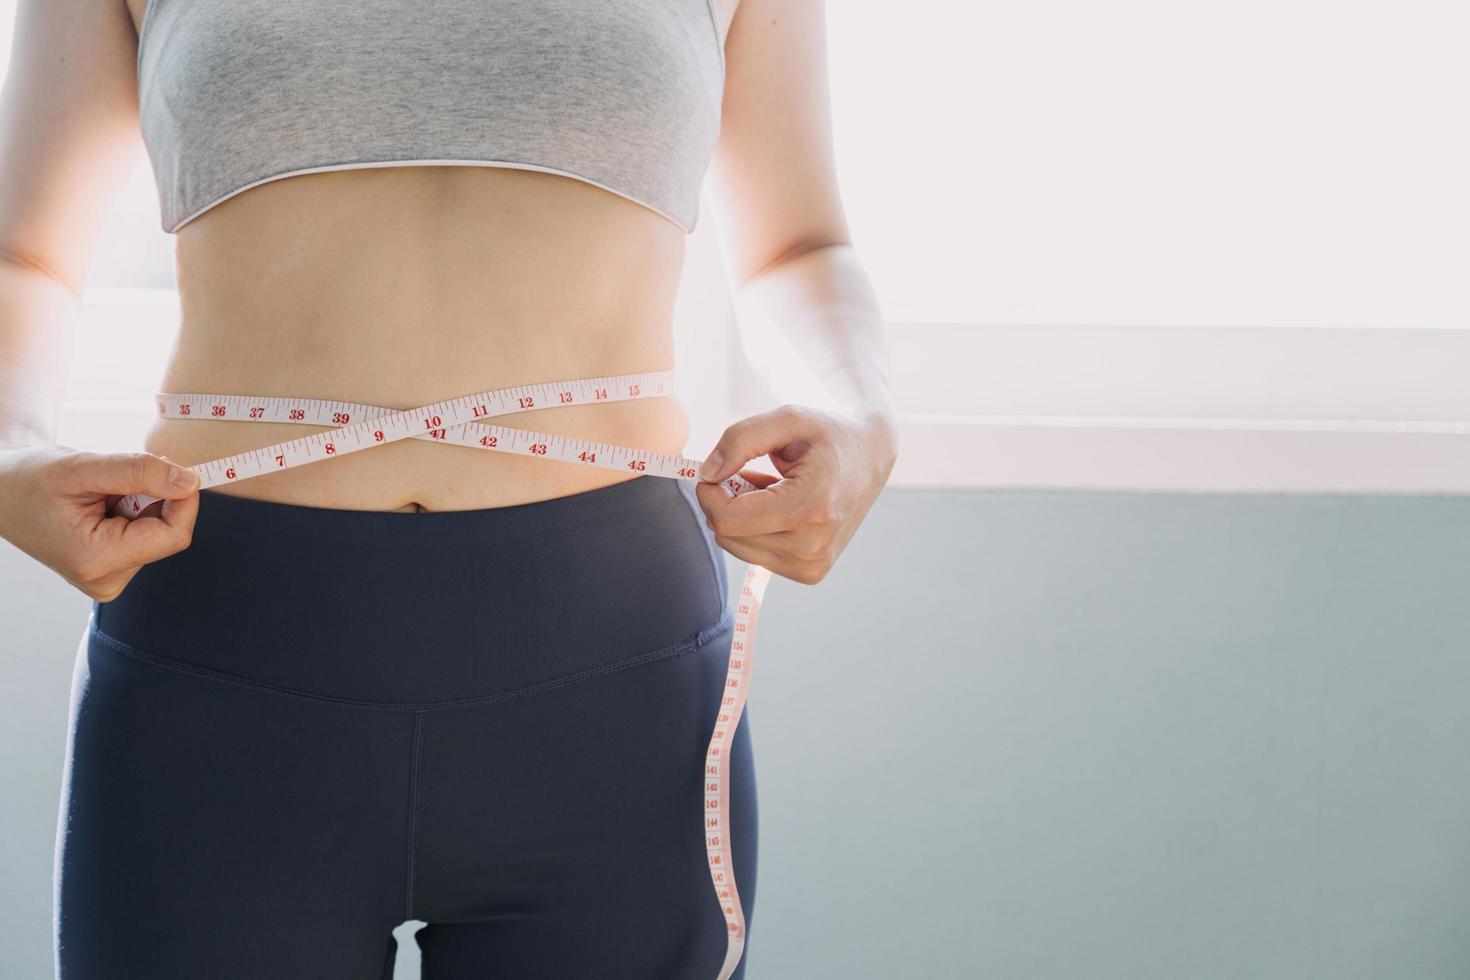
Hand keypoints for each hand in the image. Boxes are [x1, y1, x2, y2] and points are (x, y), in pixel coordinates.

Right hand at [0, 445, 200, 600]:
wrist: (0, 495)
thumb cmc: (30, 480)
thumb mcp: (82, 467)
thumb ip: (139, 472)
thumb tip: (190, 482)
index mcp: (96, 561)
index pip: (173, 535)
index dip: (184, 499)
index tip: (176, 467)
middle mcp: (106, 580)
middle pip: (168, 533)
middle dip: (156, 497)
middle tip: (119, 475)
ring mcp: (109, 578)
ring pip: (159, 532)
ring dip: (143, 502)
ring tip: (101, 492)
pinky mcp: (113, 569)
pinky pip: (146, 535)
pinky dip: (134, 511)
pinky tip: (103, 504)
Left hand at [694, 403, 897, 584]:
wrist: (872, 457)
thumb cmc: (828, 435)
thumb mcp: (787, 418)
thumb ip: (740, 439)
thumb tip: (706, 474)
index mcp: (809, 508)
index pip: (728, 519)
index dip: (709, 492)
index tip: (716, 468)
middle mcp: (813, 546)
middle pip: (728, 534)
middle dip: (726, 501)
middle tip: (750, 472)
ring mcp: (813, 565)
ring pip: (737, 546)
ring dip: (742, 515)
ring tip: (772, 489)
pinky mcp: (810, 573)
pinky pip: (755, 554)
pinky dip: (757, 529)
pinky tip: (781, 507)